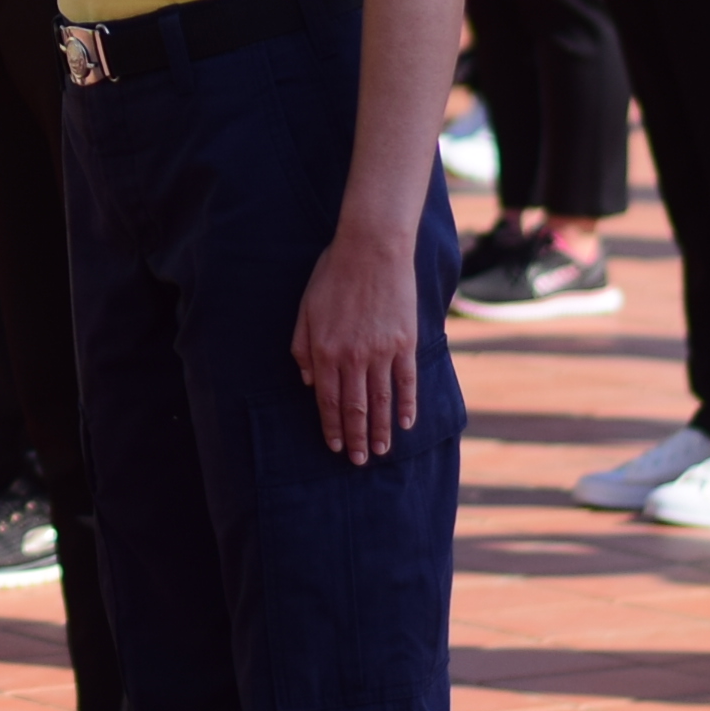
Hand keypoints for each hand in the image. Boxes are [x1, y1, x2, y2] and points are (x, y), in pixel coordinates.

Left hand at [291, 224, 423, 461]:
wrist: (371, 249)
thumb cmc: (333, 276)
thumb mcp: (305, 308)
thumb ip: (302, 347)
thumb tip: (308, 383)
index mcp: (325, 349)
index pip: (327, 399)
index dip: (331, 426)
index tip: (335, 446)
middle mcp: (353, 356)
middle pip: (354, 407)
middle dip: (356, 437)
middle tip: (359, 461)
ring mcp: (381, 351)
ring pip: (381, 401)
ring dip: (381, 430)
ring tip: (381, 451)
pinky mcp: (405, 343)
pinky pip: (406, 382)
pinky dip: (407, 406)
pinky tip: (406, 424)